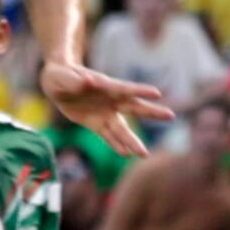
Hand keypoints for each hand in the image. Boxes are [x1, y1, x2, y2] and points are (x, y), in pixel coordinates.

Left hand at [41, 54, 173, 157]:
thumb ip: (73, 80)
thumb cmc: (60, 74)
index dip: (140, 90)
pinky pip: (108, 137)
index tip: (157, 93)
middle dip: (152, 112)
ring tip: (144, 154)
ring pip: (122, 129)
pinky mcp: (97, 124)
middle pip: (134, 107)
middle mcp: (110, 100)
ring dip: (132, 141)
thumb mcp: (61, 75)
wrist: (57, 83)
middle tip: (171, 116)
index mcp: (104, 85)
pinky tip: (126, 154)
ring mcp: (106, 113)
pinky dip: (116, 145)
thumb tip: (86, 82)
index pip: (125, 88)